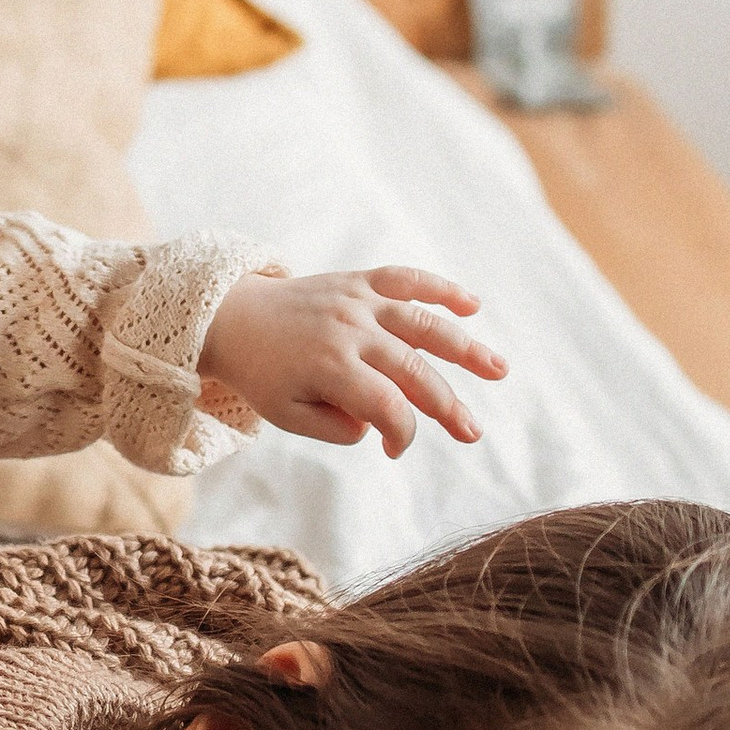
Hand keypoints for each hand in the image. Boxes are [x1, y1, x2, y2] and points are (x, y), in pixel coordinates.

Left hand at [198, 264, 503, 456]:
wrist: (231, 317)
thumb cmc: (263, 374)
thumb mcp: (285, 415)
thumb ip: (333, 428)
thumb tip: (378, 425)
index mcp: (329, 367)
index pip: (385, 406)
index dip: (400, 433)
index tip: (393, 451)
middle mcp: (349, 330)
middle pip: (412, 369)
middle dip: (447, 405)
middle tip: (472, 434)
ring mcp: (357, 301)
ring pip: (422, 323)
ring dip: (465, 347)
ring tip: (499, 369)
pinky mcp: (359, 281)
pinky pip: (407, 279)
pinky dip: (441, 288)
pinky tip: (473, 304)